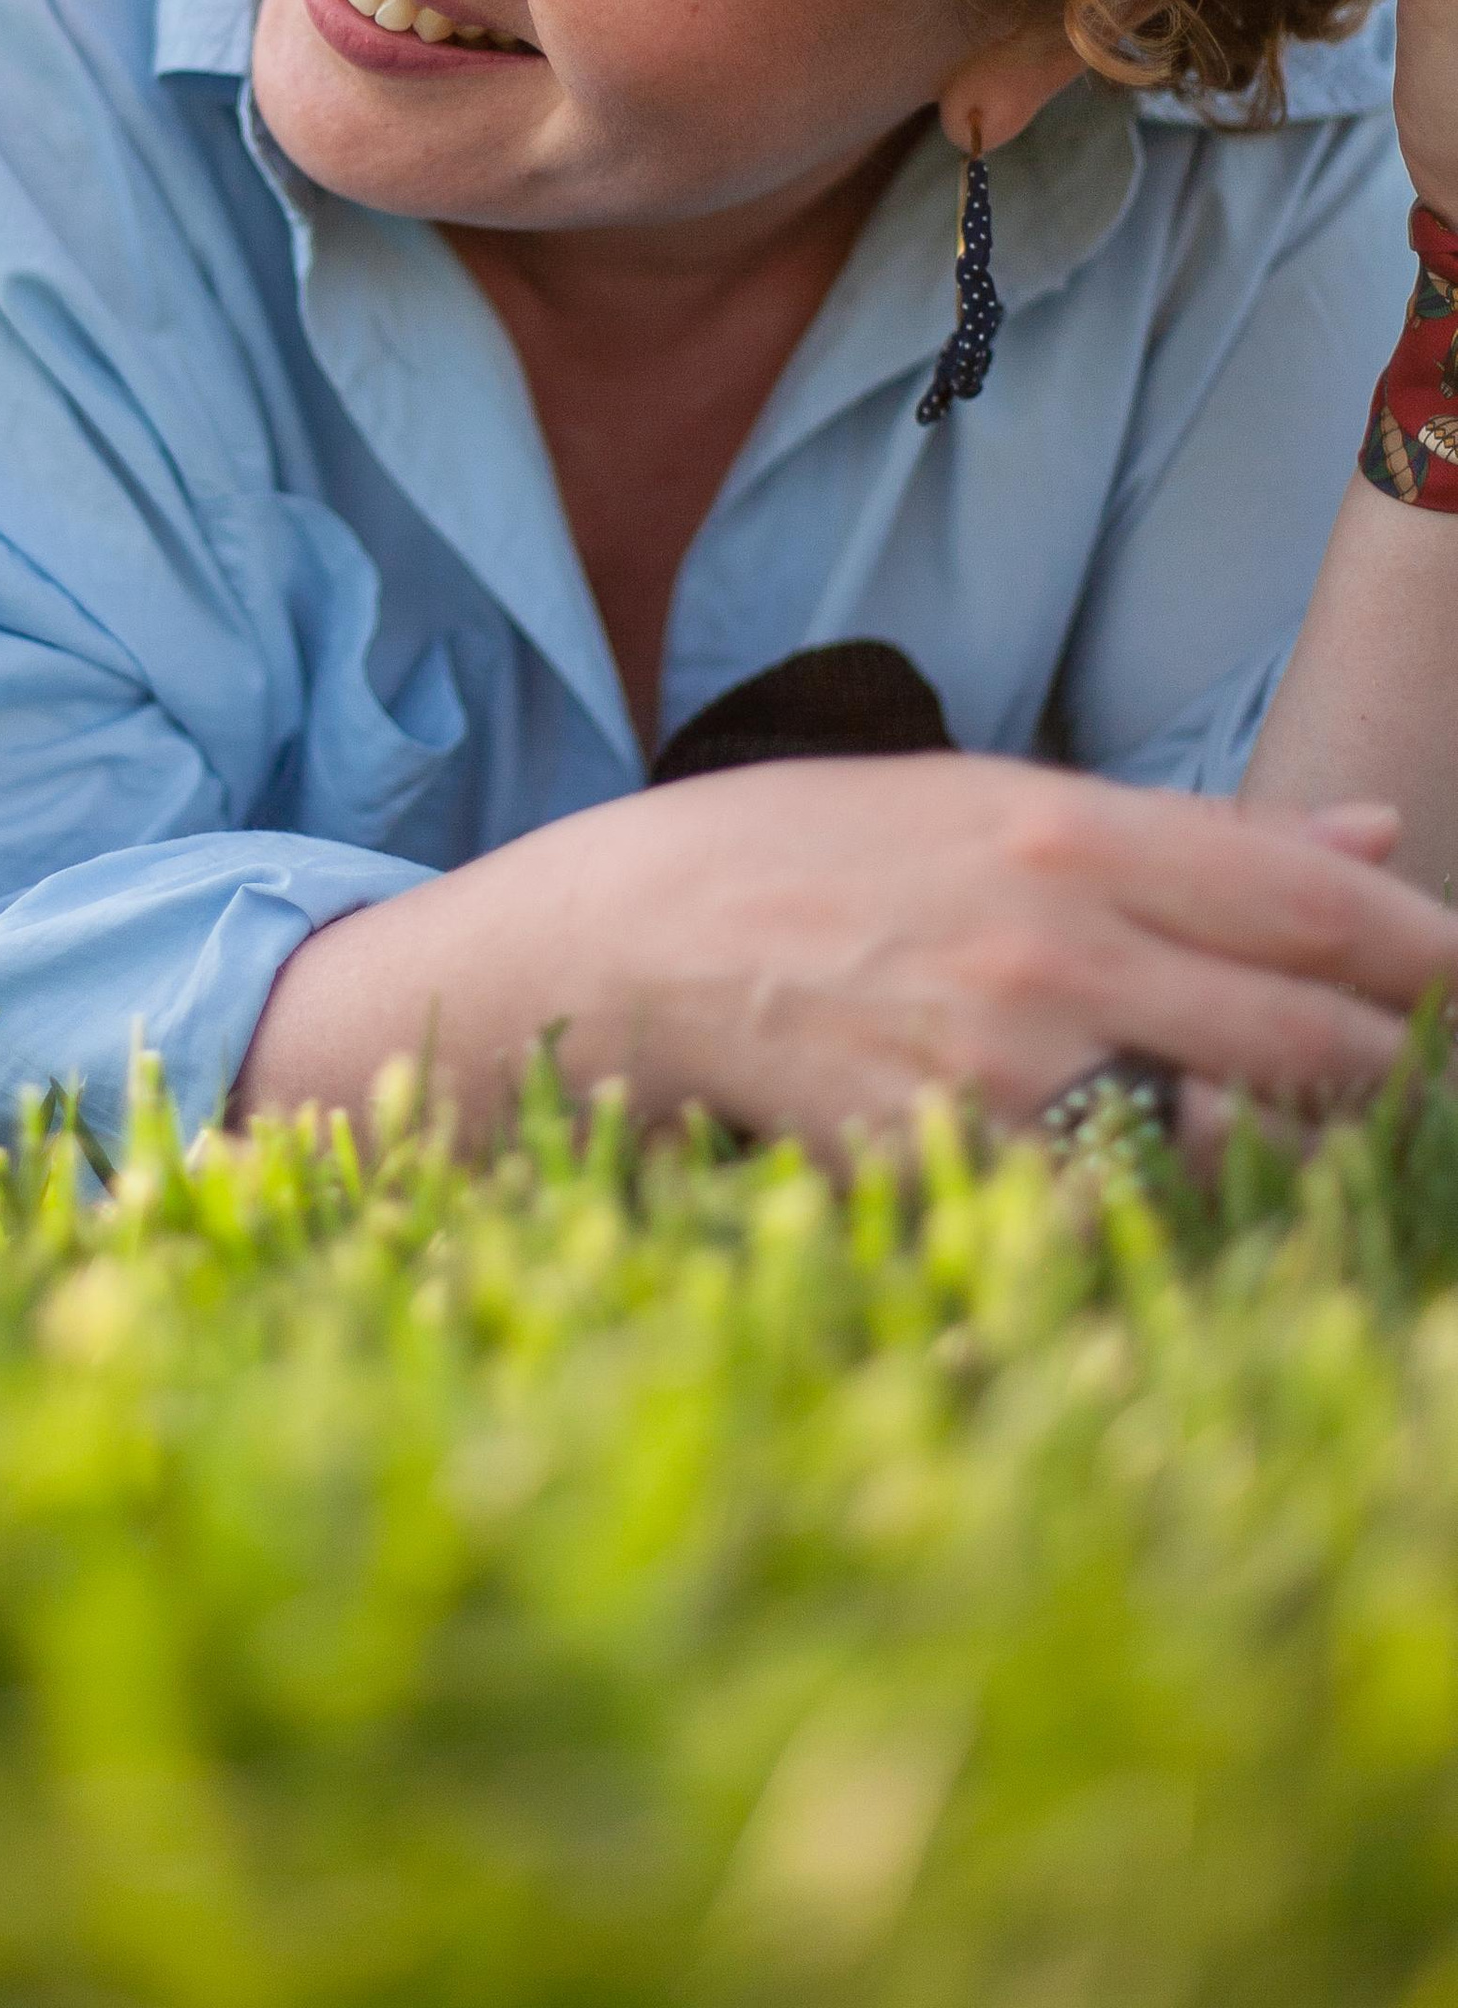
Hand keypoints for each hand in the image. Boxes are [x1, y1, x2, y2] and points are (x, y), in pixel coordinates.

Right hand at [234, 752, 1457, 1155]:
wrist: (629, 947)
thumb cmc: (811, 851)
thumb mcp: (990, 797)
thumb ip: (1192, 833)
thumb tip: (1371, 839)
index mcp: (1068, 833)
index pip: (1314, 902)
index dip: (1423, 952)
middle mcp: (1056, 949)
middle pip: (1308, 1039)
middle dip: (1385, 1069)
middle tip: (1407, 1078)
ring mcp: (1006, 1071)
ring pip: (1229, 1144)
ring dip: (1278, 1150)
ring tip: (1273, 1132)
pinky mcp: (953, 1171)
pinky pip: (1107, 1210)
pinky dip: (1146, 1206)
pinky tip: (1130, 1180)